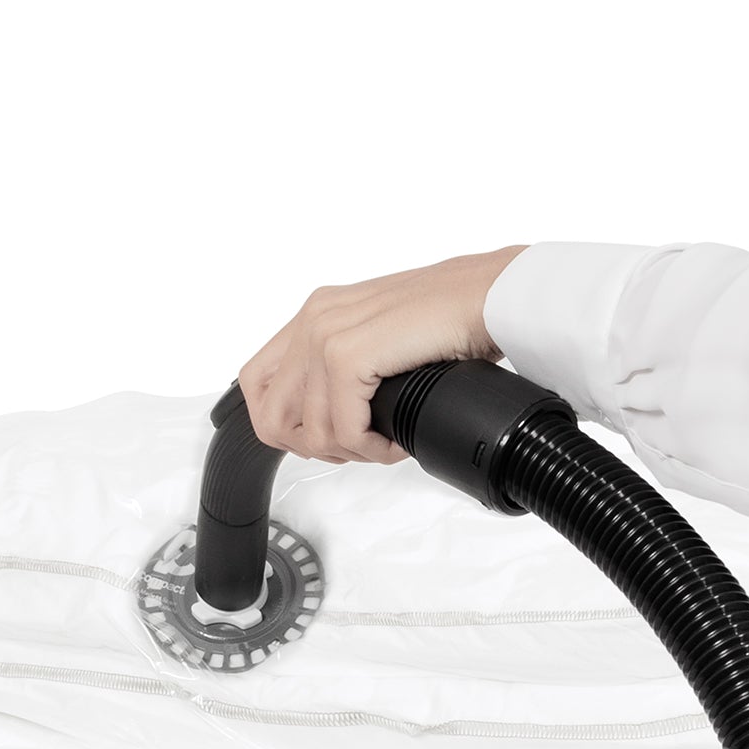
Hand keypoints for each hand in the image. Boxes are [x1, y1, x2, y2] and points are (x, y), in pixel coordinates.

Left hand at [239, 247, 526, 463]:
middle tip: (358, 449)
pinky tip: (395, 443)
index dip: (284, 427)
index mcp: (317, 314)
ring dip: (353, 453)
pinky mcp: (348, 354)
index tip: (325, 439)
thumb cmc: (454, 317)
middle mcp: (314, 319)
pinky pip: (344, 430)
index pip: (258, 385)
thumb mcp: (384, 341)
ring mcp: (326, 334)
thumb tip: (336, 420)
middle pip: (270, 416)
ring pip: (310, 432)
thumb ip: (352, 369)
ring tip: (385, 445)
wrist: (489, 295)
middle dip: (314, 449)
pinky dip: (372, 449)